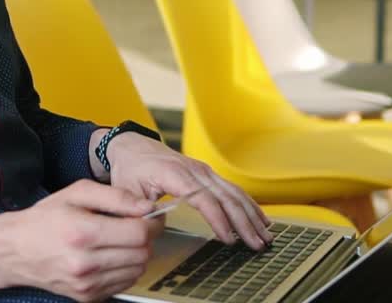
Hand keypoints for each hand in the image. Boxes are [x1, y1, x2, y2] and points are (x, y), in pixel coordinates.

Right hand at [0, 179, 164, 300]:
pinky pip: (124, 284)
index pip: (138, 233)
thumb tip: (146, 206)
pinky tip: (112, 255)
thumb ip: (115, 197)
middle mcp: (86, 263)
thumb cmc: (44, 219)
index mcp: (83, 233)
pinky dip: (126, 269)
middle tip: (137, 225)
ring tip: (122, 240)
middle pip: (142, 253)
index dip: (152, 222)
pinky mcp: (87, 297)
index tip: (150, 215)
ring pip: (137, 270)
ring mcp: (87, 284)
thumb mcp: (76, 193)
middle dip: (146, 237)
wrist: (15, 250)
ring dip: (138, 254)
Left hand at [106, 133, 273, 249]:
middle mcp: (194, 170)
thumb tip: (153, 221)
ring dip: (251, 215)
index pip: (203, 198)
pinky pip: (231, 189)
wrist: (131, 146)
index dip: (217, 218)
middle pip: (225, 196)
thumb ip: (138, 207)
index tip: (228, 238)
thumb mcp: (126, 189)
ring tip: (264, 236)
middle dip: (243, 222)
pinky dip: (248, 204)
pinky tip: (259, 218)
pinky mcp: (207, 174)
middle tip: (256, 244)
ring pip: (233, 192)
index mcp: (175, 174)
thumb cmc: (129, 169)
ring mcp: (203, 171)